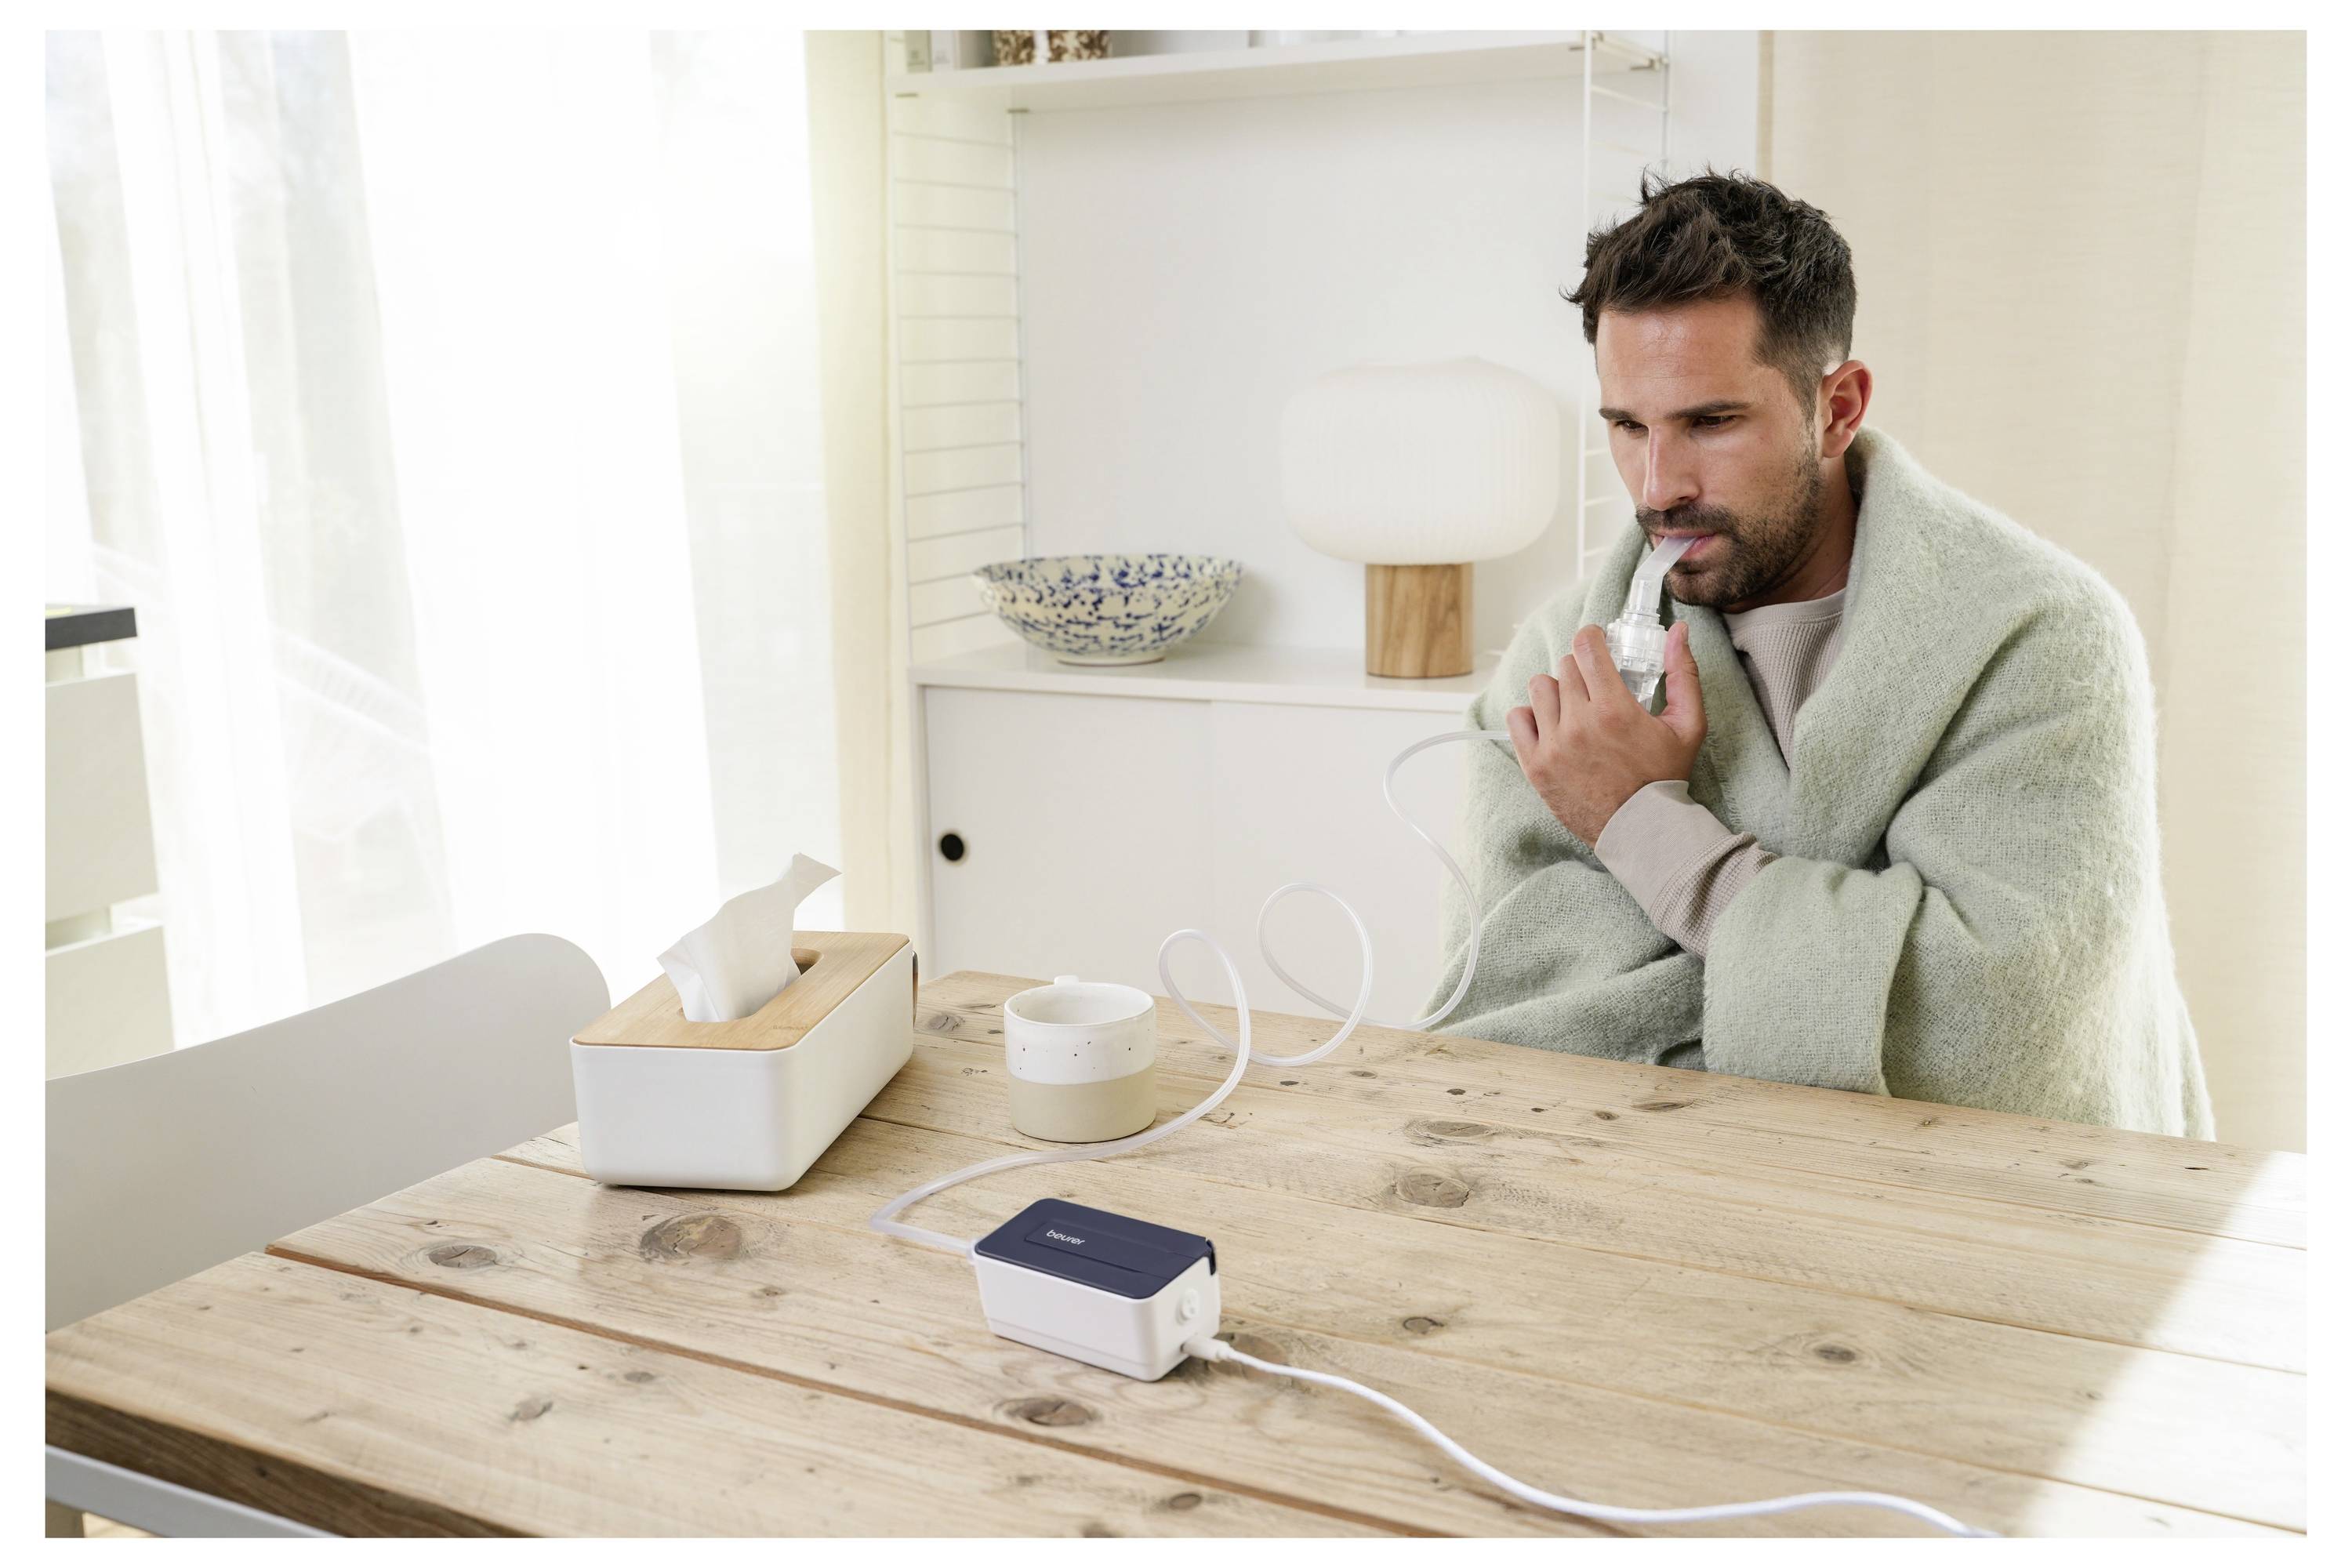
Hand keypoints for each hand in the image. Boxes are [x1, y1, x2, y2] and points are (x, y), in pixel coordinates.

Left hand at [1506, 620, 1705, 843]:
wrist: (1641, 831)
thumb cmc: (1665, 777)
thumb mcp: (1688, 725)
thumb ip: (1683, 674)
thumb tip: (1678, 631)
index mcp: (1614, 709)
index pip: (1586, 647)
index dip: (1591, 638)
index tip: (1595, 644)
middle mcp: (1579, 724)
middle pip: (1565, 667)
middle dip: (1582, 671)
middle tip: (1595, 689)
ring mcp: (1553, 745)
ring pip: (1540, 688)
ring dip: (1557, 691)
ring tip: (1574, 709)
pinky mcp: (1535, 765)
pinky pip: (1518, 718)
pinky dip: (1532, 716)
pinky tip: (1552, 725)